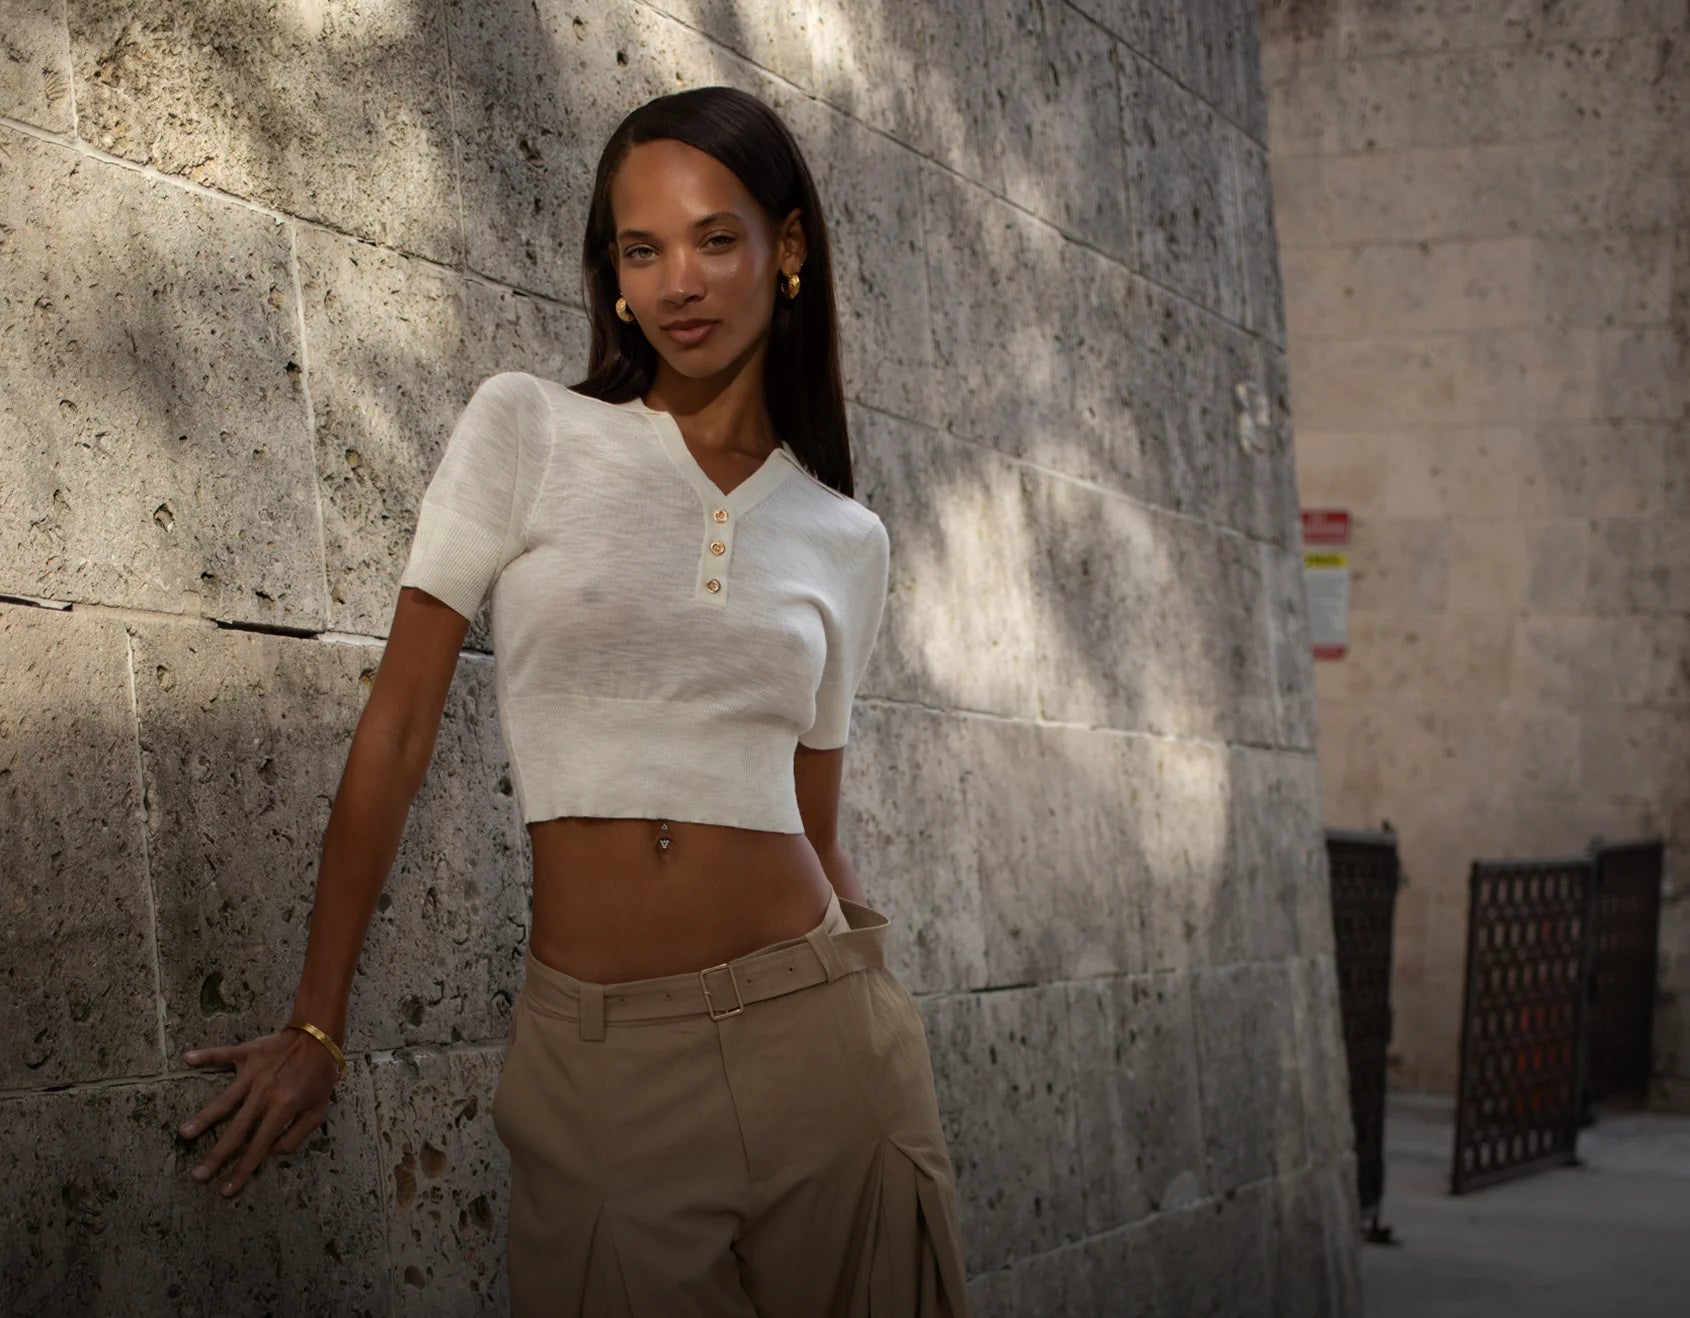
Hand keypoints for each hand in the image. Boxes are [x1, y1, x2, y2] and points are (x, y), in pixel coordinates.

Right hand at [176, 1026, 342, 1197]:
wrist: (319, 1037)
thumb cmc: (319, 1077)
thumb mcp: (318, 1111)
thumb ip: (295, 1136)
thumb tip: (269, 1153)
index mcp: (283, 1108)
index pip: (259, 1146)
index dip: (242, 1170)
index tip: (224, 1190)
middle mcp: (265, 1092)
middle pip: (237, 1129)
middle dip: (216, 1156)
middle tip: (196, 1176)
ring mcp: (254, 1072)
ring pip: (224, 1099)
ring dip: (204, 1117)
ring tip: (184, 1133)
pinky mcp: (248, 1052)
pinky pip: (224, 1054)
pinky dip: (207, 1055)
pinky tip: (188, 1059)